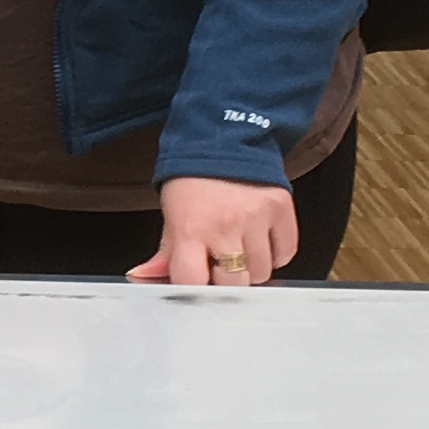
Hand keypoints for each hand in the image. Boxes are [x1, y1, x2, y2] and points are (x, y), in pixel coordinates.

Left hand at [131, 174, 297, 285]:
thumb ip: (164, 252)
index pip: (193, 282)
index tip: (197, 284)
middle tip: (219, 265)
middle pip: (234, 285)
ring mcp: (257, 217)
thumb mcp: (171, 214)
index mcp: (191, 228)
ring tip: (238, 248)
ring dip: (250, 269)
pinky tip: (259, 241)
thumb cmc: (193, 180)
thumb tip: (143, 277)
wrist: (224, 138)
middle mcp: (226, 225)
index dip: (194, 290)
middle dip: (225, 282)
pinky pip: (285, 254)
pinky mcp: (281, 209)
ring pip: (261, 273)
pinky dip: (274, 255)